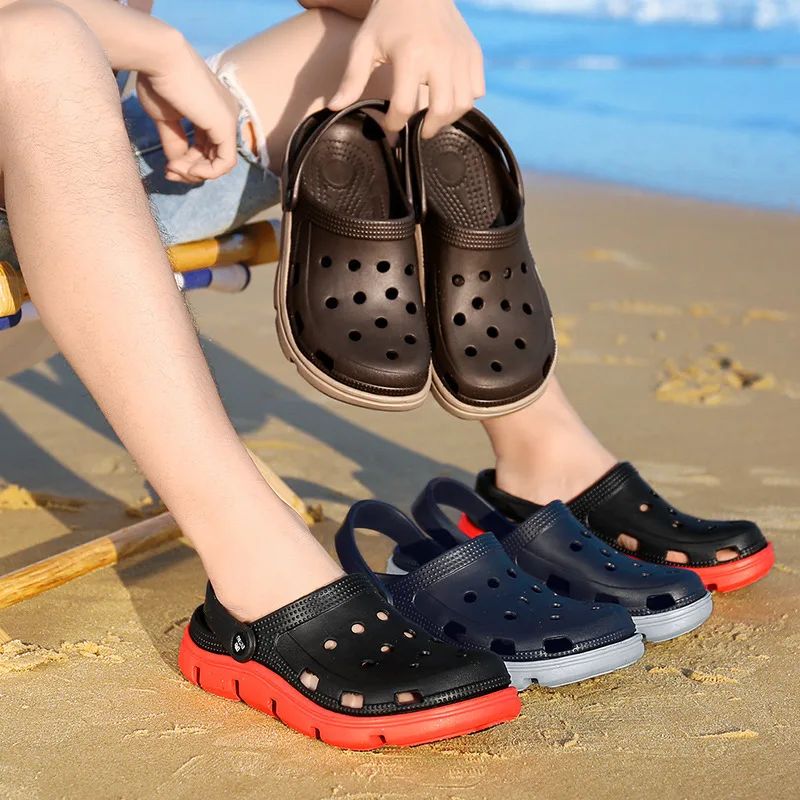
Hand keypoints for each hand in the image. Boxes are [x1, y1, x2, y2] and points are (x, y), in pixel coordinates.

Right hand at [136, 33, 239, 182]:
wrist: (157, 58)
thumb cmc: (157, 80)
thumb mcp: (166, 119)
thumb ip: (176, 143)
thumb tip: (177, 166)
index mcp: (213, 110)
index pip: (207, 148)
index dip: (188, 164)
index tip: (167, 169)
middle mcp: (226, 114)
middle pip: (213, 157)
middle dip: (190, 171)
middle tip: (169, 172)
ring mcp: (229, 120)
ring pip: (220, 163)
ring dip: (194, 173)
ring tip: (173, 169)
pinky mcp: (227, 126)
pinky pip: (225, 163)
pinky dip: (207, 172)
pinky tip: (188, 169)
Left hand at [328, 0, 484, 137]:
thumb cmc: (387, 17)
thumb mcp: (364, 44)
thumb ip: (352, 79)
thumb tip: (335, 108)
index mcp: (410, 55)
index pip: (403, 106)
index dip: (395, 124)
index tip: (389, 127)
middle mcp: (440, 56)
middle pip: (440, 111)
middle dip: (427, 128)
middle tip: (418, 131)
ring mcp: (460, 55)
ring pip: (462, 105)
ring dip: (448, 119)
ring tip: (433, 118)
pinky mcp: (473, 53)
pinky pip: (476, 90)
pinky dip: (465, 100)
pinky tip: (449, 97)